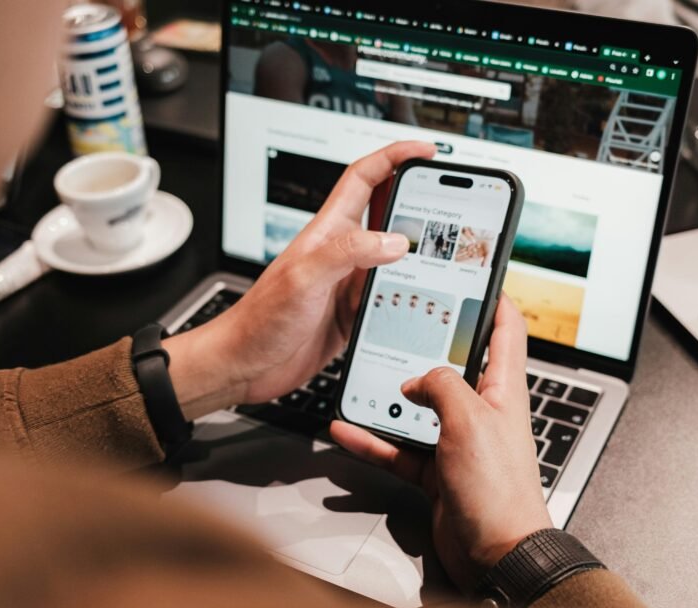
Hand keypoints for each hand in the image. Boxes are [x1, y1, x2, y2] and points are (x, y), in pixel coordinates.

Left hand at [163, 141, 435, 414]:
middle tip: (453, 204)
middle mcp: (342, 254)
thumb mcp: (304, 277)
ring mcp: (348, 284)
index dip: (395, 158)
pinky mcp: (352, 314)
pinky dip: (409, 297)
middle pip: (388, 215)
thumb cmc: (260, 319)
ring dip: (419, 256)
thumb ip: (348, 254)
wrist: (244, 364)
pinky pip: (389, 297)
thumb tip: (395, 241)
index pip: (365, 179)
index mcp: (329, 233)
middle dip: (420, 204)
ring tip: (448, 255)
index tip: (426, 152)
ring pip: (395, 259)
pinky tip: (423, 303)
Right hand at [330, 297, 553, 591]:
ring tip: (361, 376)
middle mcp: (482, 410)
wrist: (496, 554)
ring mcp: (458, 441)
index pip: (506, 330)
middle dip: (425, 344)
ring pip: (418, 407)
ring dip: (389, 396)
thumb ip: (440, 385)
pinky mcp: (436, 471)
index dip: (492, 298)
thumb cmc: (499, 490)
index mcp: (503, 389)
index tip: (470, 275)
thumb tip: (416, 378)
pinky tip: (347, 430)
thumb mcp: (470, 419)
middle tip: (398, 320)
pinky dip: (374, 440)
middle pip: (452, 364)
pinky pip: (399, 447)